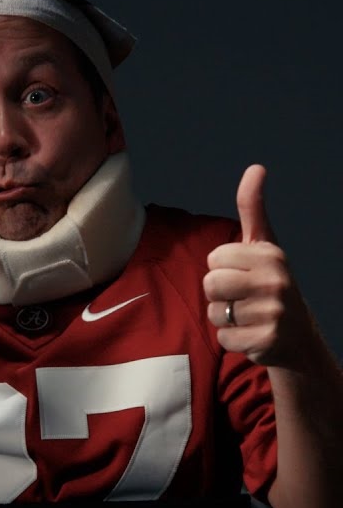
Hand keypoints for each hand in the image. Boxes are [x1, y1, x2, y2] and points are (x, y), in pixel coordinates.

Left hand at [203, 165, 309, 366]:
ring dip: (225, 318)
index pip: (214, 259)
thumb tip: (256, 168)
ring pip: (214, 312)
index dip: (222, 269)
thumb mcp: (265, 245)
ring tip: (248, 316)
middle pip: (210, 283)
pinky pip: (223, 338)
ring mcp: (274, 311)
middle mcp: (276, 281)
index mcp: (271, 255)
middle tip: (242, 298)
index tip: (244, 274)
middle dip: (219, 294)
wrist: (297, 338)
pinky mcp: (267, 340)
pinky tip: (252, 335)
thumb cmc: (270, 285)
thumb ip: (254, 209)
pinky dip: (231, 340)